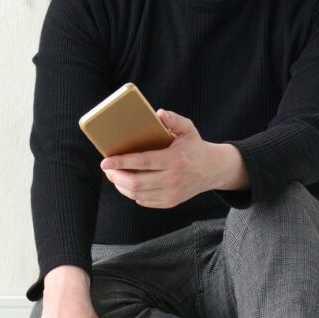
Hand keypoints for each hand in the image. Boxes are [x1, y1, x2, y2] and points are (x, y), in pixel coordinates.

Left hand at [100, 109, 248, 208]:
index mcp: (175, 160)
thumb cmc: (194, 147)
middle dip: (116, 176)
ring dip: (121, 185)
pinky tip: (128, 183)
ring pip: (136, 194)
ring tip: (114, 175)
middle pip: (135, 183)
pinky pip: (143, 200)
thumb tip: (158, 113)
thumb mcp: (188, 129)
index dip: (121, 162)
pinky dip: (132, 193)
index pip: (142, 162)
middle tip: (107, 168)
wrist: (213, 170)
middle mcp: (173, 179)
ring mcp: (171, 193)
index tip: (105, 161)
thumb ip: (174, 119)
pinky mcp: (170, 202)